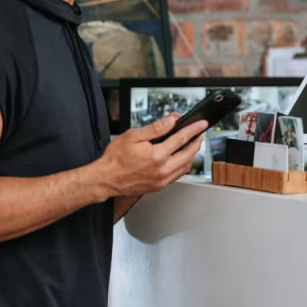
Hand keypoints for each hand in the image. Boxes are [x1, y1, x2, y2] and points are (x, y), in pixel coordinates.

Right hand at [92, 114, 207, 197]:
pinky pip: (177, 176)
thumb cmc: (116, 158)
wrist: (106, 179)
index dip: (194, 129)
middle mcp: (162, 170)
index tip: (201, 124)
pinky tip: (179, 160)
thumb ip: (156, 127)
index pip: (182, 139)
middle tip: (199, 135)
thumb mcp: (134, 135)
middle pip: (189, 155)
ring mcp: (161, 180)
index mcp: (157, 155)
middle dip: (196, 143)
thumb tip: (171, 120)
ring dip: (191, 156)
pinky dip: (182, 166)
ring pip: (185, 168)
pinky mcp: (158, 187)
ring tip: (190, 146)